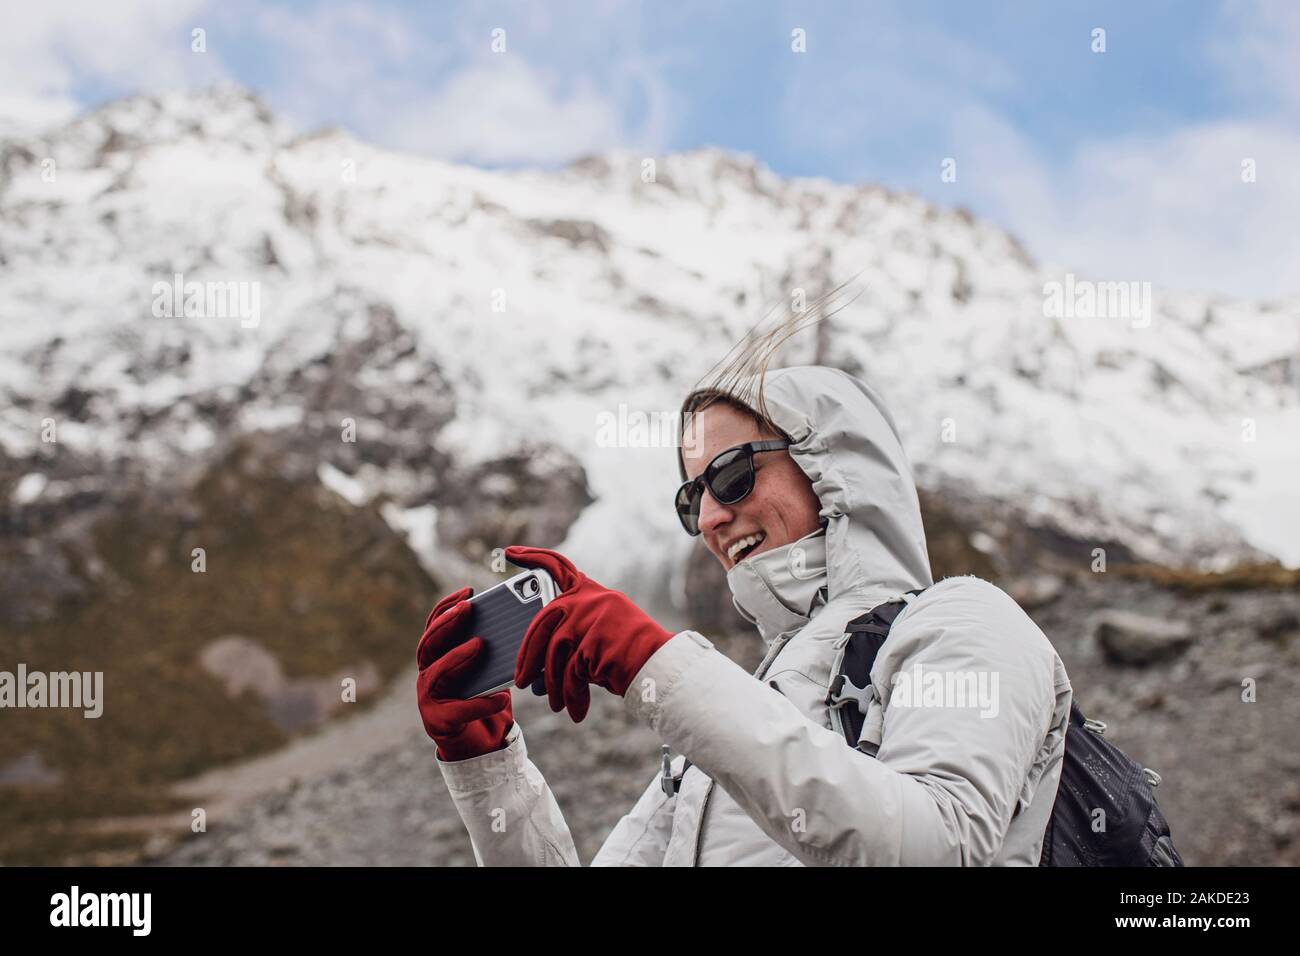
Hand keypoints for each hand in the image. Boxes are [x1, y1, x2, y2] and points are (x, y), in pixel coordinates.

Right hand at [416, 586, 512, 760]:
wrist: (482, 744)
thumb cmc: (486, 699)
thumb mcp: (491, 671)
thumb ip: (494, 652)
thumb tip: (518, 625)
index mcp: (437, 657)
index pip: (435, 626)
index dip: (447, 607)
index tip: (468, 591)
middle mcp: (427, 674)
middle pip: (429, 644)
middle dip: (448, 624)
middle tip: (469, 609)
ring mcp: (428, 698)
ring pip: (437, 672)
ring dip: (457, 657)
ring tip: (480, 644)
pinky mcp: (439, 722)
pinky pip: (460, 710)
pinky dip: (482, 704)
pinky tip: (503, 698)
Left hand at [507, 546, 672, 722]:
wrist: (659, 666)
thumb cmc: (626, 654)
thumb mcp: (598, 631)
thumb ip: (570, 634)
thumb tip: (533, 665)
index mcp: (589, 592)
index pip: (557, 566)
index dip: (532, 557)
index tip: (508, 552)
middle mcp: (588, 599)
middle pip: (542, 624)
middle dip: (527, 656)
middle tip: (520, 680)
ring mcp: (590, 618)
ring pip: (554, 653)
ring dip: (552, 684)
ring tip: (554, 703)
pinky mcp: (592, 641)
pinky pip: (570, 672)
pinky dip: (571, 695)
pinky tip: (576, 709)